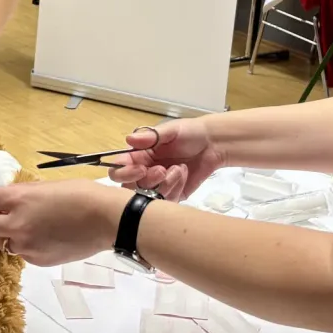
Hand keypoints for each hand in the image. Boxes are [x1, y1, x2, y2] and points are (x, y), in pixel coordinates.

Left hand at [0, 180, 127, 266]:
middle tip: (12, 217)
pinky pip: (23, 254)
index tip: (4, 201)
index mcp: (19, 199)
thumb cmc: (81, 194)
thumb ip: (25, 193)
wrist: (106, 219)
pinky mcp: (38, 261)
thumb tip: (11, 199)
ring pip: (3, 243)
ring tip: (33, 229)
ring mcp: (27, 246)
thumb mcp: (49, 185)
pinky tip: (47, 239)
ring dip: (12, 235)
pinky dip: (29, 247)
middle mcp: (17, 224)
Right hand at [107, 119, 224, 200]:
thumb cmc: (189, 132)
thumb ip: (150, 136)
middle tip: (162, 171)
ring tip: (179, 169)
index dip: (125, 172)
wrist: (214, 144)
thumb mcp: (170, 130)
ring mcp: (157, 186)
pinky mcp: (172, 196)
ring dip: (164, 184)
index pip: (119, 169)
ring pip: (148, 197)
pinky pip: (166, 202)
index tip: (141, 168)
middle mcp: (144, 172)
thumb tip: (129, 139)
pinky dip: (175, 189)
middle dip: (146, 181)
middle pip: (130, 188)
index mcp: (138, 156)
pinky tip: (183, 173)